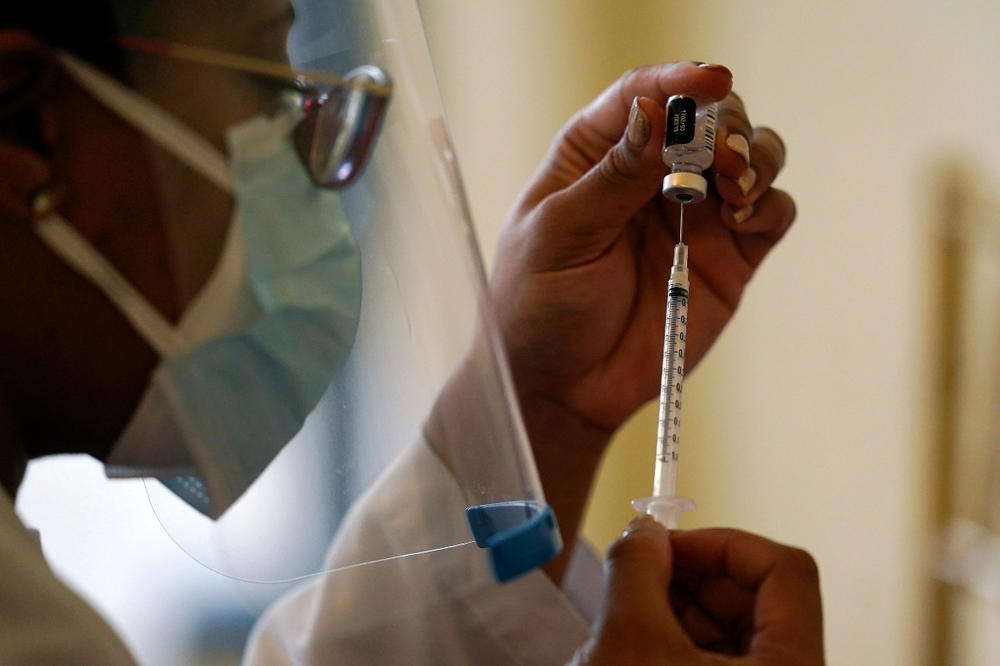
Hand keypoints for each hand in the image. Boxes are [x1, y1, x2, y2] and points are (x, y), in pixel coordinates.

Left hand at [491, 62, 793, 436]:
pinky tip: (744, 218)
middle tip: (721, 159)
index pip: (643, 96)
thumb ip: (612, 177)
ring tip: (735, 187)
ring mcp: (694, 215)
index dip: (679, 80)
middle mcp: (651, 175)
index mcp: (596, 156)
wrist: (563, 388)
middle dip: (724, 125)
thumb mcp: (561, 236)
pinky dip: (771, 204)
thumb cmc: (540, 307)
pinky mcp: (728, 257)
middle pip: (708, 117)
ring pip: (750, 155)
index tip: (710, 81)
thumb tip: (654, 110)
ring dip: (755, 156)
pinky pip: (771, 213)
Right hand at [571, 517, 824, 664]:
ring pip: (732, 627)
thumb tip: (644, 530)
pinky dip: (674, 638)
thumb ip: (638, 568)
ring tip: (628, 614)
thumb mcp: (629, 639)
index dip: (724, 543)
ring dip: (676, 606)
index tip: (672, 541)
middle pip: (756, 596)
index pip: (786, 569)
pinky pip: (715, 656)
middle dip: (691, 574)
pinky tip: (635, 645)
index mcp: (791, 665)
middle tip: (642, 568)